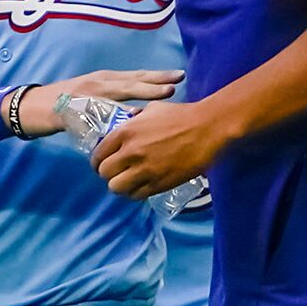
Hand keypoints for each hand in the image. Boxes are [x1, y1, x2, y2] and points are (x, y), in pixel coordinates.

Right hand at [13, 68, 184, 137]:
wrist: (28, 107)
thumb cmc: (60, 103)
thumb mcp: (87, 95)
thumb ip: (109, 100)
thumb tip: (135, 112)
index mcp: (102, 79)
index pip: (134, 76)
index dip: (156, 76)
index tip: (178, 76)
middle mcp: (97, 82)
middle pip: (131, 81)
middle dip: (156, 81)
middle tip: (178, 81)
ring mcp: (85, 95)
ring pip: (119, 92)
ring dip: (143, 92)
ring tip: (163, 94)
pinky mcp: (76, 108)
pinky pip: (99, 112)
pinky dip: (116, 114)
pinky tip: (132, 118)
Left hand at [91, 94, 229, 197]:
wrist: (208, 128)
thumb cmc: (181, 115)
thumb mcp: (152, 110)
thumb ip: (134, 119)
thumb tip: (126, 122)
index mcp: (125, 132)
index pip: (98, 154)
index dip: (98, 161)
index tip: (103, 163)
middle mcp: (130, 152)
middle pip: (104, 173)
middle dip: (108, 174)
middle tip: (117, 173)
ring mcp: (145, 169)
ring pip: (116, 187)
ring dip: (120, 186)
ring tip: (128, 182)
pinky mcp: (159, 182)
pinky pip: (136, 195)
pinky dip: (135, 193)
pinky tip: (141, 187)